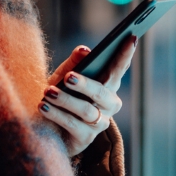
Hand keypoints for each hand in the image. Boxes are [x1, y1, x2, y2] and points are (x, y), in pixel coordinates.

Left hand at [40, 39, 134, 156]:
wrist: (47, 127)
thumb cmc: (60, 95)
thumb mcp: (63, 75)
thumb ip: (74, 62)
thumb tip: (84, 50)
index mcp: (108, 84)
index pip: (119, 68)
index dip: (126, 54)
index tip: (131, 37)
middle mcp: (109, 104)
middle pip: (102, 92)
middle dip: (85, 84)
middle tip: (69, 77)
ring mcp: (99, 123)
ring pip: (86, 110)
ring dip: (65, 100)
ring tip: (48, 93)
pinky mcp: (86, 138)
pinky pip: (73, 125)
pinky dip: (57, 114)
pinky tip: (44, 106)